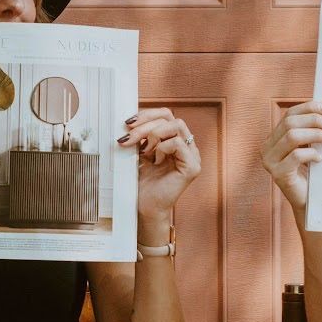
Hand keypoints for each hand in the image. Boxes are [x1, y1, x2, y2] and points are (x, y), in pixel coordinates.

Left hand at [118, 106, 200, 221]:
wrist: (145, 207)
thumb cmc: (143, 183)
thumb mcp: (139, 152)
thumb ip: (141, 135)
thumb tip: (132, 118)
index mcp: (176, 141)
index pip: (166, 115)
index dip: (147, 114)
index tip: (128, 123)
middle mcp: (187, 146)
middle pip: (170, 117)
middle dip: (145, 124)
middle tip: (128, 137)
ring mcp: (192, 156)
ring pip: (177, 125)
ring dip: (154, 134)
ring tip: (143, 150)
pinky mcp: (192, 167)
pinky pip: (178, 143)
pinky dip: (162, 148)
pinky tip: (155, 160)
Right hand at [261, 100, 321, 216]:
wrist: (309, 201)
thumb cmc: (310, 173)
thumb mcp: (309, 147)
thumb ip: (310, 131)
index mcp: (273, 138)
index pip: (289, 115)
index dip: (308, 108)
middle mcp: (267, 148)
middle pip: (289, 123)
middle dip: (313, 120)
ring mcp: (270, 162)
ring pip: (292, 137)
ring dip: (315, 134)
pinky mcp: (278, 174)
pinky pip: (296, 156)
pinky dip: (311, 153)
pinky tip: (320, 158)